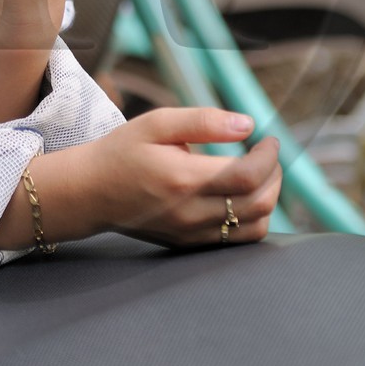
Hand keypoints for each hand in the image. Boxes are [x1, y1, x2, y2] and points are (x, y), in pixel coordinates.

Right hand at [69, 107, 281, 246]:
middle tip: (266, 156)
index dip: (269, 157)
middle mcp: (190, 211)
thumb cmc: (122, 152)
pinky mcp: (189, 243)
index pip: (248, 175)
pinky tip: (241, 197)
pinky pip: (236, 241)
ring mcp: (191, 233)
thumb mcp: (157, 123)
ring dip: (267, 200)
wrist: (90, 192)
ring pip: (254, 228)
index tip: (268, 140)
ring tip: (258, 176)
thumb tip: (247, 124)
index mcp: (183, 178)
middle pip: (258, 203)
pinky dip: (252, 219)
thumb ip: (203, 121)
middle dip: (274, 176)